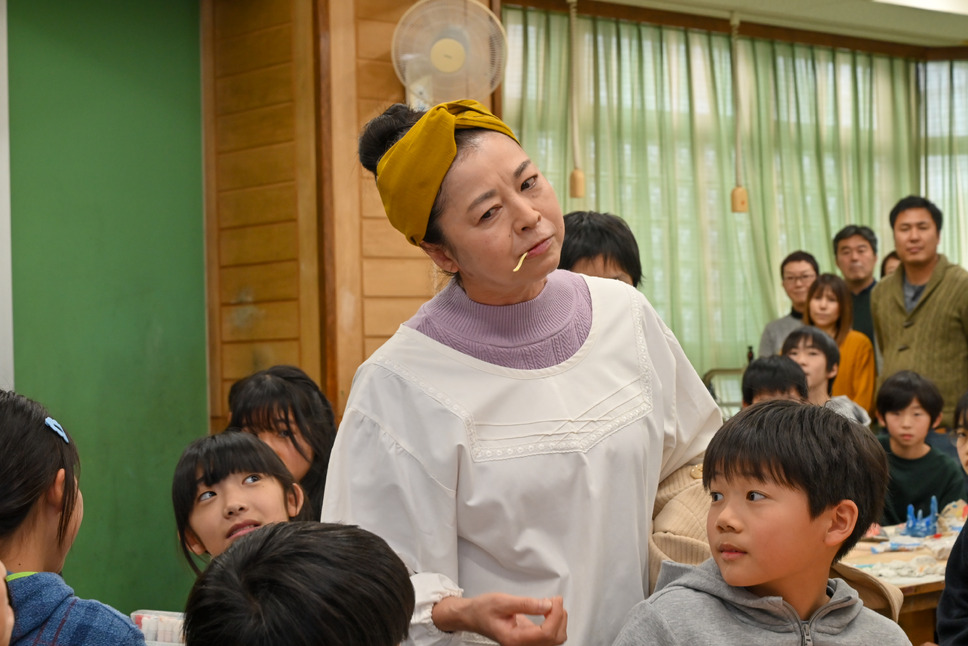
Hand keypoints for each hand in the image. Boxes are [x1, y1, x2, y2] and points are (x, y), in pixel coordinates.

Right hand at [433, 593, 566, 645]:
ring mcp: (525, 644)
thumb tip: (547, 604)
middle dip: (560, 618)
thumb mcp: (503, 601)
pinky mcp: (528, 639)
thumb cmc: (482, 610)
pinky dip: (554, 623)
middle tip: (555, 600)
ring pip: (554, 640)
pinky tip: (549, 612)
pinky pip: (549, 637)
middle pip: (554, 639)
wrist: (472, 616)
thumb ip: (526, 603)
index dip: (555, 616)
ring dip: (559, 621)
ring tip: (553, 605)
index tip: (555, 601)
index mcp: (514, 639)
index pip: (545, 634)